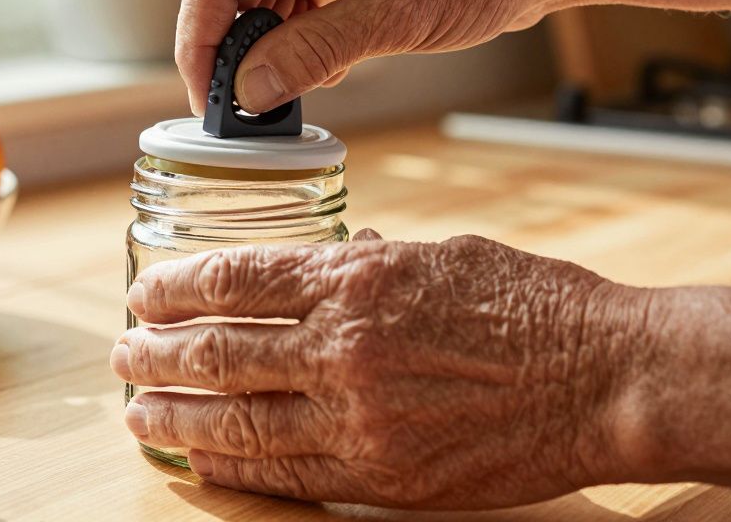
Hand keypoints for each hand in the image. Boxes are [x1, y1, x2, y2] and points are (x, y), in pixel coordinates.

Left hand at [110, 234, 647, 508]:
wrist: (607, 376)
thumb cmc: (535, 303)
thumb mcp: (444, 253)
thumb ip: (372, 261)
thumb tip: (327, 263)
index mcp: (358, 276)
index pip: (235, 278)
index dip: (175, 288)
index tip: (145, 295)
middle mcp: (344, 344)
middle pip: (217, 350)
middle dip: (155, 354)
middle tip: (123, 354)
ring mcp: (359, 415)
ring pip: (236, 420)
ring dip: (174, 416)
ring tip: (138, 412)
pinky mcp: (382, 476)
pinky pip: (284, 476)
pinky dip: (230, 471)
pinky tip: (197, 464)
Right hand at [176, 0, 565, 114]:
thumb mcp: (394, 18)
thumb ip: (312, 53)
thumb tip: (250, 91)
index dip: (200, 40)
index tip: (207, 98)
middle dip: (234, 51)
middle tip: (245, 110)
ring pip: (256, 0)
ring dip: (267, 51)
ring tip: (293, 91)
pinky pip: (288, 2)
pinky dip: (294, 42)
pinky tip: (321, 68)